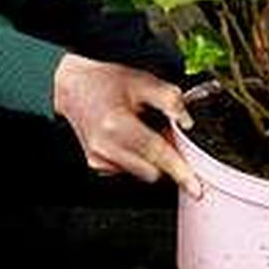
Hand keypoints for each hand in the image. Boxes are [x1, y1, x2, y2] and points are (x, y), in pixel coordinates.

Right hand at [53, 53, 201, 198]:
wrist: (72, 84)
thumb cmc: (104, 80)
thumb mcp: (142, 81)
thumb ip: (169, 100)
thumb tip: (187, 122)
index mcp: (117, 125)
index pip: (157, 155)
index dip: (180, 171)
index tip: (195, 187)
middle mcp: (105, 146)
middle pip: (151, 171)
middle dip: (165, 159)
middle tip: (164, 134)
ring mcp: (98, 158)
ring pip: (140, 173)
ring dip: (150, 159)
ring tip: (143, 131)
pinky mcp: (96, 164)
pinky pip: (127, 170)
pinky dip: (135, 159)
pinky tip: (129, 138)